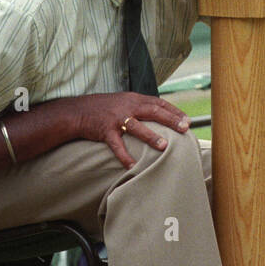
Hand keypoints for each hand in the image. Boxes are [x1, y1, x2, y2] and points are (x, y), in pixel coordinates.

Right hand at [75, 93, 189, 168]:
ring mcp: (116, 118)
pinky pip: (116, 145)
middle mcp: (127, 106)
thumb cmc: (104, 108)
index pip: (158, 102)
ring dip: (151, 136)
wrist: (77, 111)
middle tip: (184, 128)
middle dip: (170, 119)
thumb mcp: (123, 101)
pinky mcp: (105, 131)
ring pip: (136, 127)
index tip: (187, 120)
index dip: (174, 111)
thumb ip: (140, 106)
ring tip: (164, 145)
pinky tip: (132, 166)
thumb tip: (160, 114)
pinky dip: (124, 156)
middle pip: (153, 111)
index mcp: (133, 99)